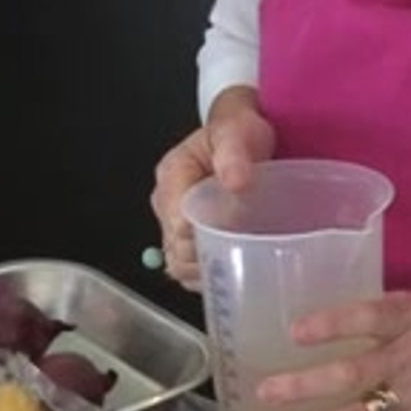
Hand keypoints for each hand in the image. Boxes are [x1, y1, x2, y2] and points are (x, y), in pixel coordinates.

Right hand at [150, 87, 274, 290]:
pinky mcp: (187, 239)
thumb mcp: (237, 133)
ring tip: (238, 269)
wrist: (243, 135)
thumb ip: (233, 154)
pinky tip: (232, 273)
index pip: (178, 223)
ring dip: (206, 274)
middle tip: (242, 260)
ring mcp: (175, 225)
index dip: (204, 239)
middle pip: (176, 250)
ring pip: (179, 265)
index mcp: (172, 176)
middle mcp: (167, 204)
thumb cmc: (238, 132)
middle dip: (206, 260)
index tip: (234, 241)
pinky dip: (209, 277)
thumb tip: (235, 182)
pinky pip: (189, 270)